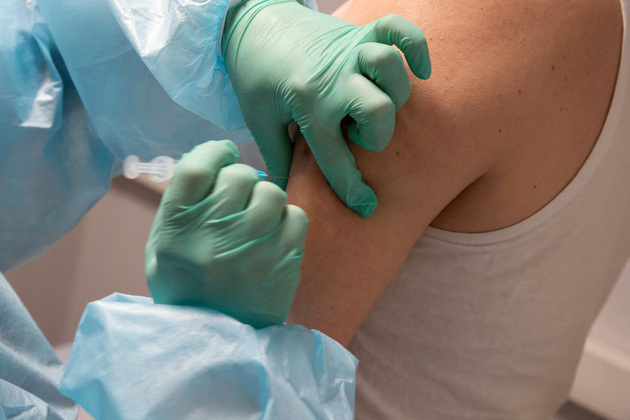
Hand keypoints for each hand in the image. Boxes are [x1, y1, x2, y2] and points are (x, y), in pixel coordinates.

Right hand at [145, 140, 308, 327]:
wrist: (215, 341)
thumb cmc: (186, 285)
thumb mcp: (162, 246)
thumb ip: (181, 203)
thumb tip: (213, 161)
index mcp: (176, 230)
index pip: (195, 168)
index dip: (214, 152)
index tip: (224, 154)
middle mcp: (213, 238)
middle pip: (238, 176)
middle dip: (241, 178)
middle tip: (240, 196)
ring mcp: (251, 251)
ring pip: (272, 192)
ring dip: (266, 197)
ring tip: (258, 216)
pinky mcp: (283, 264)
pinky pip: (296, 216)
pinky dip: (287, 219)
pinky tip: (275, 233)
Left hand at [223, 0, 430, 216]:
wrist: (252, 24)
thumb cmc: (255, 76)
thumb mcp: (258, 121)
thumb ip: (277, 157)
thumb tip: (283, 194)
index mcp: (307, 104)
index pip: (336, 159)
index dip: (352, 190)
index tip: (366, 206)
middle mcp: (333, 77)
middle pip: (379, 111)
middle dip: (377, 135)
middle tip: (357, 134)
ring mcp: (349, 51)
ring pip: (392, 68)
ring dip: (393, 94)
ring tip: (374, 101)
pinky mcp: (359, 31)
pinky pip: (400, 30)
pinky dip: (415, 48)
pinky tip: (418, 70)